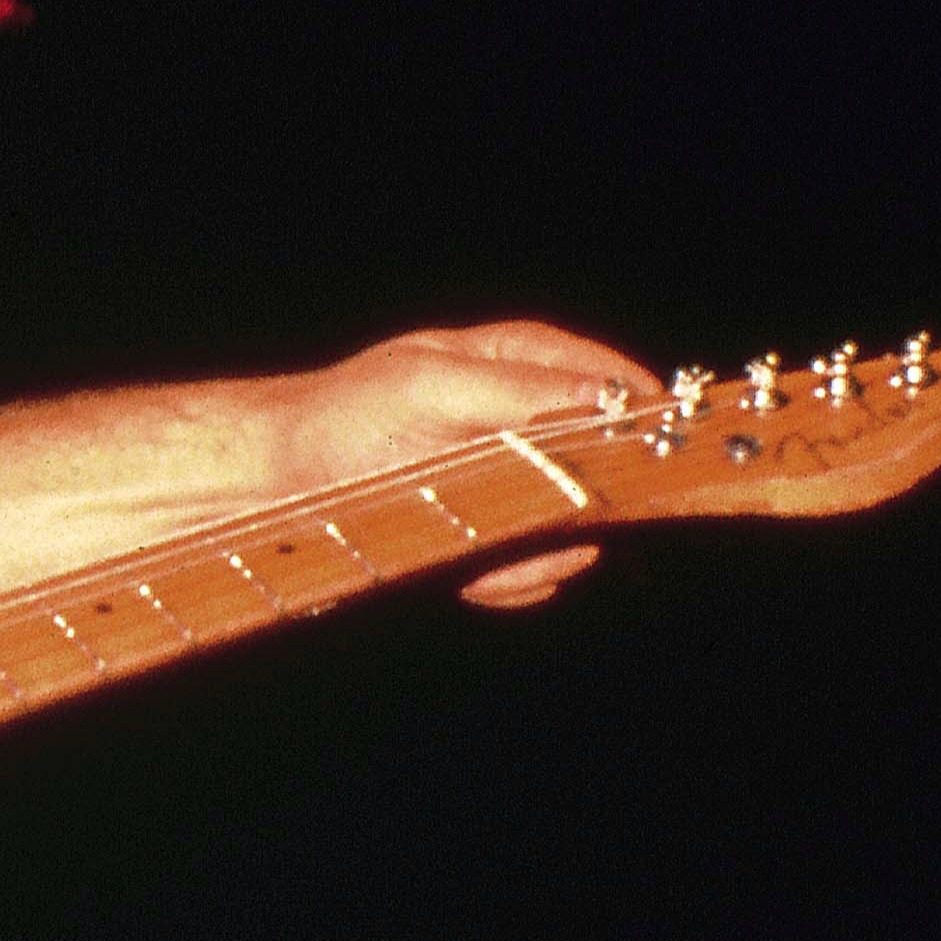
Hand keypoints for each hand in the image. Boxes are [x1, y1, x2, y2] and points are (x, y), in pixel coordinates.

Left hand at [274, 320, 656, 612]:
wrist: (277, 480)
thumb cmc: (345, 415)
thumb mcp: (434, 384)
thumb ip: (525, 391)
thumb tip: (610, 397)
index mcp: (524, 362)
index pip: (618, 387)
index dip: (647, 420)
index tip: (664, 453)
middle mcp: (529, 424)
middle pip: (608, 470)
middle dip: (586, 503)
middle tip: (557, 518)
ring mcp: (512, 486)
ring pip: (572, 531)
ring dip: (535, 548)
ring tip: (474, 539)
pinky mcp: (490, 541)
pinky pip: (528, 572)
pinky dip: (502, 578)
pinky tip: (463, 568)